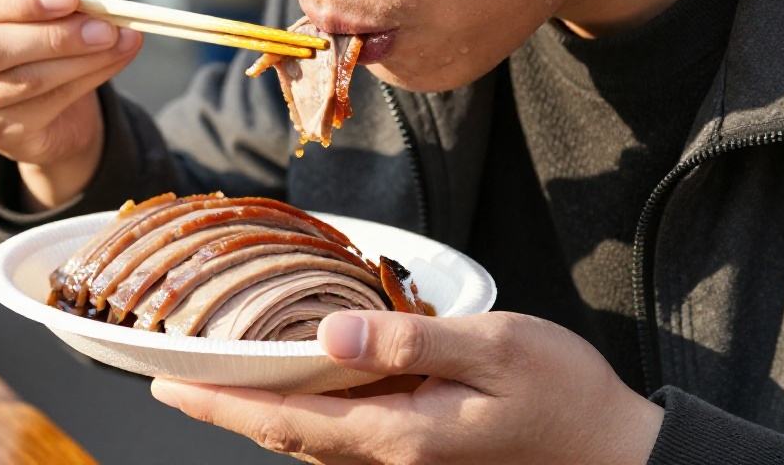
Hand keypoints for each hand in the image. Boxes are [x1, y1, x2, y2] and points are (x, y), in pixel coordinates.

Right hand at [0, 0, 142, 208]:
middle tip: (104, 23)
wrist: (38, 85)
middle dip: (54, 34)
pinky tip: (116, 57)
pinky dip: (90, 78)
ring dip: (82, 58)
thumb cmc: (23, 23)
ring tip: (121, 37)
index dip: (18, 0)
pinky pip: (47, 105)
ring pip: (25, 81)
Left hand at [151, 311, 663, 464]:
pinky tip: (294, 381)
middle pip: (284, 434)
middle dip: (224, 408)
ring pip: (308, 438)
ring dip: (258, 411)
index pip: (284, 420)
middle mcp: (390, 457)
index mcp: (398, 435)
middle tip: (171, 377)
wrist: (617, 450)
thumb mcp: (490, 348)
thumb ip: (407, 341)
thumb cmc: (563, 394)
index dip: (220, 403)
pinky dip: (301, 411)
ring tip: (214, 377)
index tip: (166, 384)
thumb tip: (329, 331)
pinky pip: (339, 435)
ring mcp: (405, 459)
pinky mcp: (420, 451)